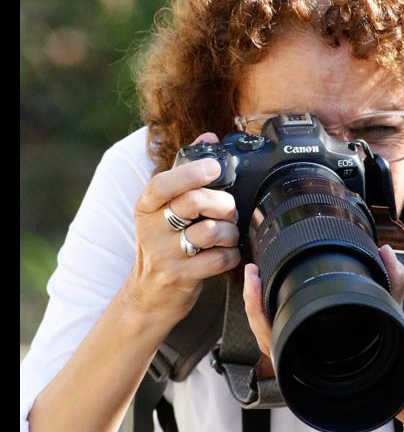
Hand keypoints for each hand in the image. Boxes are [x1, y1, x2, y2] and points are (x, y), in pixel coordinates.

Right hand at [125, 132, 240, 324]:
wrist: (148, 295)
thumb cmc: (162, 244)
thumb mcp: (162, 209)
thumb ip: (184, 172)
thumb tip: (209, 137)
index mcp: (145, 207)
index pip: (162, 183)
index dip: (192, 173)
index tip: (215, 168)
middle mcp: (150, 229)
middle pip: (194, 202)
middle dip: (223, 203)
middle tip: (229, 210)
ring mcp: (163, 255)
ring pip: (211, 231)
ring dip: (230, 231)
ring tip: (228, 234)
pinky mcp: (180, 276)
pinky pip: (218, 259)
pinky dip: (231, 255)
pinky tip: (226, 253)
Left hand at [243, 244, 403, 377]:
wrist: (388, 375)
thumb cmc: (383, 346)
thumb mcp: (391, 309)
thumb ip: (394, 278)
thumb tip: (384, 251)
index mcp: (307, 354)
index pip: (268, 330)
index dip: (255, 303)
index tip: (255, 275)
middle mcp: (297, 359)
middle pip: (259, 329)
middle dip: (251, 298)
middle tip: (252, 270)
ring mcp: (295, 355)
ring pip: (262, 333)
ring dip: (254, 305)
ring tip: (254, 276)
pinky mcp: (297, 349)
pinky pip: (272, 333)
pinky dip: (264, 314)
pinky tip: (267, 294)